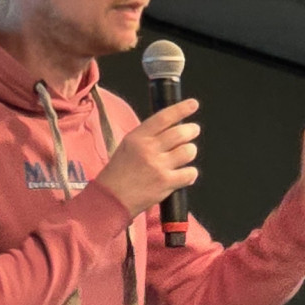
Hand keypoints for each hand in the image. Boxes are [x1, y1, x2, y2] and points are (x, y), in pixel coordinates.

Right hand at [98, 97, 199, 216]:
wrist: (111, 200)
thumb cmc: (118, 173)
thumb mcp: (127, 146)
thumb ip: (148, 136)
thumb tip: (171, 128)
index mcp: (138, 137)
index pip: (164, 117)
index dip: (181, 109)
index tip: (193, 104)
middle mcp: (148, 149)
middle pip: (180, 133)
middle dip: (191, 130)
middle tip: (193, 130)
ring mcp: (158, 167)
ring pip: (188, 151)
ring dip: (190, 152)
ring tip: (185, 154)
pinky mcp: (166, 184)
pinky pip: (190, 173)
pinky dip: (190, 173)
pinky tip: (183, 174)